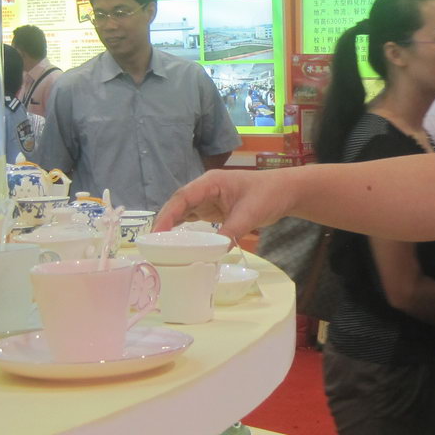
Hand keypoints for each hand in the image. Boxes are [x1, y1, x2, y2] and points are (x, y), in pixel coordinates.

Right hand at [153, 169, 295, 238]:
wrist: (284, 192)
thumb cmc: (268, 195)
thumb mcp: (250, 214)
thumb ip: (232, 231)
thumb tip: (214, 252)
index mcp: (211, 182)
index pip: (183, 197)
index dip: (167, 214)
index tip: (156, 232)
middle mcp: (205, 189)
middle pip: (178, 204)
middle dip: (163, 222)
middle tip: (150, 244)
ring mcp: (207, 199)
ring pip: (182, 212)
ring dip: (170, 226)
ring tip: (157, 245)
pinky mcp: (212, 210)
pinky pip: (192, 219)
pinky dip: (183, 229)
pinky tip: (175, 242)